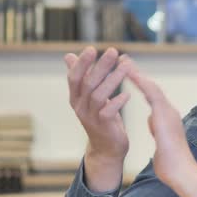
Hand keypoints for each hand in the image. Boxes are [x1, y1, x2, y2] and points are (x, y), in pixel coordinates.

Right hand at [64, 46, 131, 190]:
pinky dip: (118, 102)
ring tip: (127, 66)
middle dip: (101, 66)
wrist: (106, 148)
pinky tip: (128, 93)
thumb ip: (81, 77)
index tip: (91, 48)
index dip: (82, 63)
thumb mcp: (89, 96)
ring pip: (99, 95)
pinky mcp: (103, 127)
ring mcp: (91, 117)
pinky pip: (109, 112)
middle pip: (88, 83)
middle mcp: (81, 106)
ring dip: (114, 79)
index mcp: (76, 97)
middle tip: (113, 50)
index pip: (74, 77)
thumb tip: (69, 56)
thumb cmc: (100, 117)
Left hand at [120, 56, 195, 186]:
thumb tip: (152, 121)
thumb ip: (157, 129)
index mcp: (166, 117)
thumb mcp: (161, 142)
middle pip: (151, 87)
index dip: (141, 83)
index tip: (130, 73)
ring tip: (124, 61)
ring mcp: (168, 111)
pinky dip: (141, 82)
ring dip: (137, 73)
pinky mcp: (165, 115)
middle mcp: (168, 111)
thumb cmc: (171, 163)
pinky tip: (130, 73)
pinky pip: (152, 93)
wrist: (180, 172)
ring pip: (151, 87)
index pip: (152, 96)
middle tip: (124, 60)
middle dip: (138, 74)